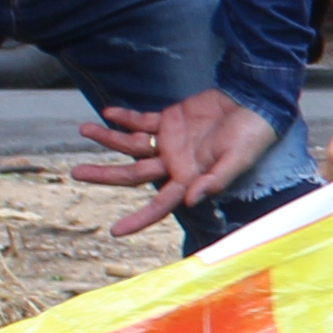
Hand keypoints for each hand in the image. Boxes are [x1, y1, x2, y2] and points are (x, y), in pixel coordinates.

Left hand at [79, 90, 275, 236]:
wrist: (255, 100)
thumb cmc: (252, 135)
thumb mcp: (238, 159)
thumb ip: (216, 179)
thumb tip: (191, 201)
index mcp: (190, 179)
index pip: (160, 204)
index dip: (139, 219)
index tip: (116, 232)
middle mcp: (174, 164)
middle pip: (133, 174)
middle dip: (105, 174)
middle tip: (77, 174)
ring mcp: (169, 142)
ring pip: (131, 145)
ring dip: (108, 139)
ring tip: (84, 130)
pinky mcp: (169, 120)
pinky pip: (141, 121)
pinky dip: (125, 117)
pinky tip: (108, 113)